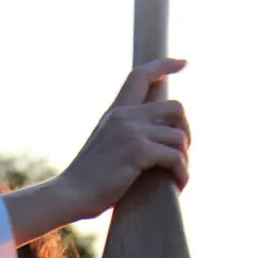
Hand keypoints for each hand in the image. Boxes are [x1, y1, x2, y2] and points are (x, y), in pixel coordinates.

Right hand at [58, 57, 190, 218]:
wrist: (70, 195)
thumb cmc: (86, 183)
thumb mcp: (104, 149)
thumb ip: (122, 137)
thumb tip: (147, 144)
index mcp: (115, 113)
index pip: (140, 75)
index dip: (165, 65)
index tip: (183, 62)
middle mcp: (124, 116)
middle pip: (175, 107)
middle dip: (186, 130)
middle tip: (183, 152)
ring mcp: (131, 131)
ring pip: (178, 136)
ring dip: (185, 159)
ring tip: (180, 176)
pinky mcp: (137, 151)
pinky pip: (174, 157)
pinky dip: (182, 172)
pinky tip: (179, 185)